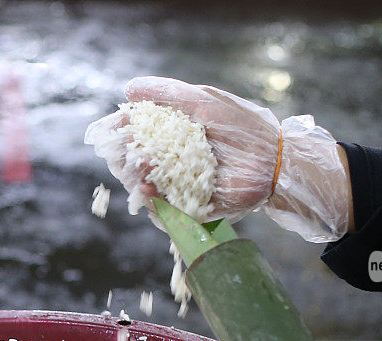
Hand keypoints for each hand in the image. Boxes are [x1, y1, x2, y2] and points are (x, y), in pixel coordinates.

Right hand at [85, 77, 352, 241]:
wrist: (272, 160)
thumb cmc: (241, 126)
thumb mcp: (202, 101)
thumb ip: (167, 93)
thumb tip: (128, 89)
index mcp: (173, 134)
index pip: (136, 133)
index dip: (120, 130)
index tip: (109, 127)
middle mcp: (173, 160)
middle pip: (134, 161)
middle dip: (124, 156)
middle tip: (126, 149)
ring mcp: (180, 185)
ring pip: (143, 186)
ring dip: (134, 177)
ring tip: (143, 165)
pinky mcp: (189, 207)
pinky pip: (163, 211)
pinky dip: (151, 203)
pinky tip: (149, 190)